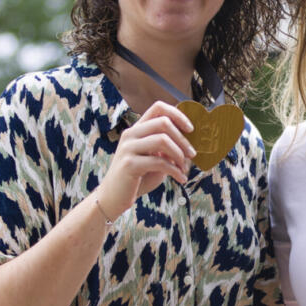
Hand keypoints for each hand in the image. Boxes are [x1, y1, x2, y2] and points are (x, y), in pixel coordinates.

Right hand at [96, 101, 195, 218]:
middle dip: (182, 139)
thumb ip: (167, 150)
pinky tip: (180, 178)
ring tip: (184, 168)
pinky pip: (159, 162)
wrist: (114, 197)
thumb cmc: (138, 178)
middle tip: (192, 154)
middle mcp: (131, 134)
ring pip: (162, 140)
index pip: (158, 108)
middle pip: (163, 122)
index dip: (177, 114)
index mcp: (137, 129)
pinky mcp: (129, 164)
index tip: (190, 129)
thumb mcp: (155, 159)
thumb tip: (190, 144)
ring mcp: (128, 148)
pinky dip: (175, 170)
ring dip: (179, 155)